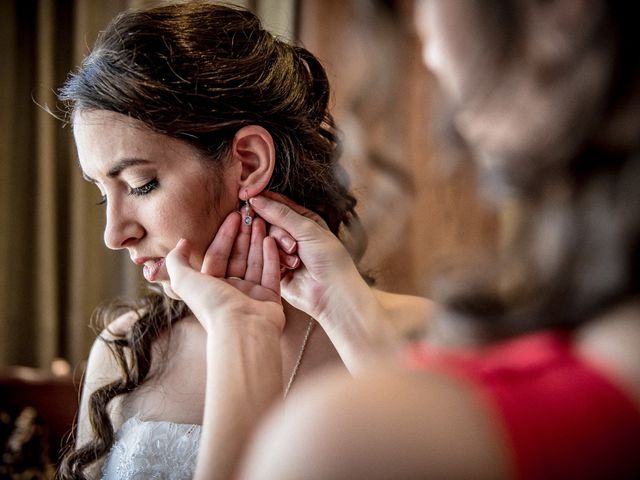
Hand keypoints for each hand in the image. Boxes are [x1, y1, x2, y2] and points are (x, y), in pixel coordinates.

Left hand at [165, 213, 284, 334]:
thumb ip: (177, 261)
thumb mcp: (185, 280)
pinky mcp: (270, 299)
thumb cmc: (213, 306)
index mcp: (210, 286)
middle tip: (250, 215)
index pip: (218, 254)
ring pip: (255, 262)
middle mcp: (230, 290)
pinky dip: (271, 256)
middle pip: (238, 256)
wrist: (242, 330)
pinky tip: (270, 239)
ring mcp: (252, 294)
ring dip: (258, 241)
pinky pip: (271, 273)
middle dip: (243, 235)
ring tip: (262, 222)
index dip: (225, 234)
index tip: (233, 216)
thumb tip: (181, 243)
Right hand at [250, 193, 400, 372]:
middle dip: (279, 233)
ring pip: (265, 240)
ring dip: (280, 249)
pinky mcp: (276, 269)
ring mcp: (283, 252)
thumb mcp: (308, 230)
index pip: (279, 204)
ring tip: (296, 261)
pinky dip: (275, 261)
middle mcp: (293, 234)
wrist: (332, 293)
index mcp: (305, 220)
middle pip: (269, 222)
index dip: (264, 200)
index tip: (248, 197)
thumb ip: (281, 214)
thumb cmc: (329, 259)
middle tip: (292, 246)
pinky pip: (264, 258)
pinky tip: (289, 268)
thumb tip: (257, 198)